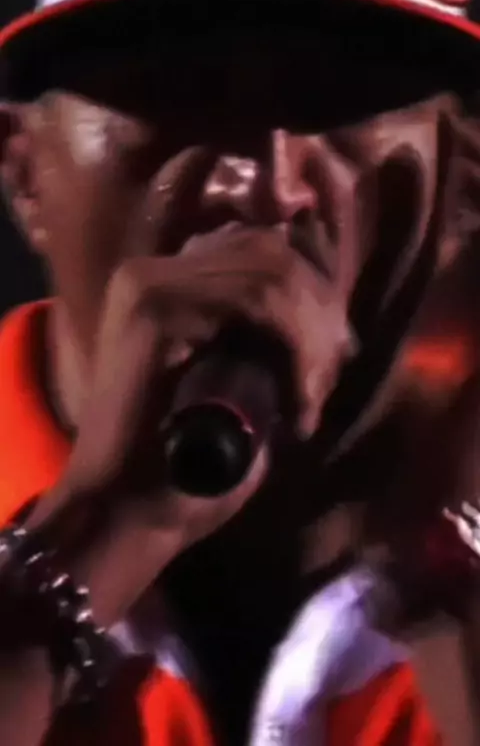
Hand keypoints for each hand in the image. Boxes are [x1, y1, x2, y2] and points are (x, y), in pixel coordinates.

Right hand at [42, 181, 353, 557]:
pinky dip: (296, 351)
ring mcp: (149, 283)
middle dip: (321, 314)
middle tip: (334, 377)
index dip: (317, 291)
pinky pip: (256, 303)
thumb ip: (273, 342)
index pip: (264, 247)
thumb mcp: (247, 386)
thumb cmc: (189, 465)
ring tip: (314, 398)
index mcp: (169, 282)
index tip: (340, 353)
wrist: (128, 515)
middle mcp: (154, 270)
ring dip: (313, 338)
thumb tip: (336, 317)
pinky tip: (300, 404)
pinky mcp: (153, 308)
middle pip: (273, 253)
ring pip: (271, 275)